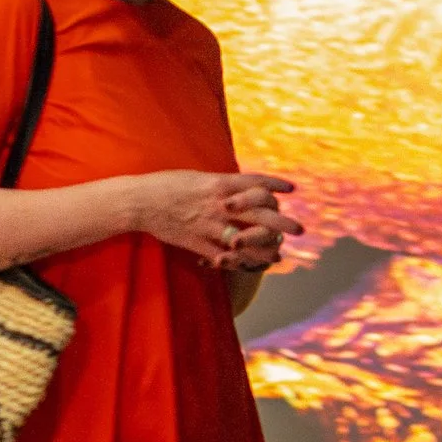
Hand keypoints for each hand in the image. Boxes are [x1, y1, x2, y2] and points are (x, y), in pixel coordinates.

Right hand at [130, 171, 303, 270]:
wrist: (140, 201)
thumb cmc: (168, 185)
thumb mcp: (198, 177)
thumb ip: (221, 184)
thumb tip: (240, 184)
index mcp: (218, 183)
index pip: (254, 182)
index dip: (275, 185)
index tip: (292, 189)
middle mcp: (217, 203)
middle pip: (258, 213)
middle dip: (282, 222)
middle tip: (300, 229)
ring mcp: (208, 224)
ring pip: (245, 238)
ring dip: (265, 247)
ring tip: (279, 253)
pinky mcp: (198, 241)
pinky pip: (223, 254)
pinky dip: (240, 260)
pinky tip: (253, 263)